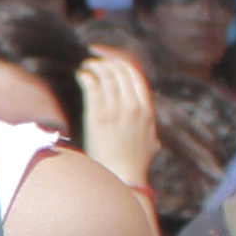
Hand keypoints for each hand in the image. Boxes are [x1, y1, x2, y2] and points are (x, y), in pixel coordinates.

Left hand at [77, 46, 158, 193]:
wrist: (123, 178)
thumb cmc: (134, 165)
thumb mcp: (150, 145)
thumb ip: (151, 136)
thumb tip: (155, 140)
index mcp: (147, 110)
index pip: (136, 76)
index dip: (121, 63)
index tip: (110, 59)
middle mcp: (134, 106)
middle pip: (120, 71)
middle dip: (106, 60)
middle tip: (93, 58)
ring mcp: (117, 110)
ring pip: (106, 76)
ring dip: (94, 66)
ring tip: (84, 65)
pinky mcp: (100, 116)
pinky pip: (93, 87)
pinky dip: (85, 76)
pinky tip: (79, 75)